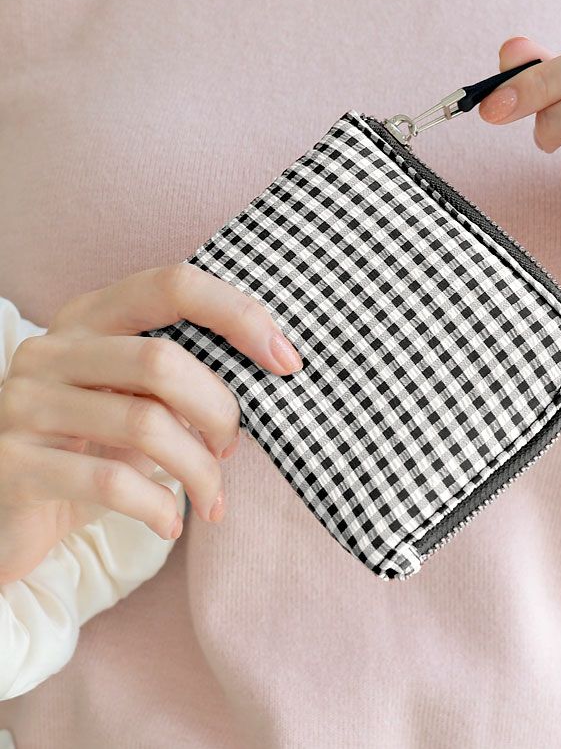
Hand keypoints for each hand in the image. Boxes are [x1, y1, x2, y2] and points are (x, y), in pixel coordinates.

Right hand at [0, 264, 302, 583]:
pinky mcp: (12, 463)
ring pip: (144, 425)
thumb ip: (184, 381)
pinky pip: (111, 482)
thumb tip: (274, 371)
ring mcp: (23, 404)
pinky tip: (173, 521)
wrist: (5, 512)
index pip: (171, 285)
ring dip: (199, 469)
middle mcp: (50, 350)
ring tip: (212, 495)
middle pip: (162, 360)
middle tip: (233, 447)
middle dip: (219, 410)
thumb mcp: (136, 403)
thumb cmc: (91, 450)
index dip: (238, 315)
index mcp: (88, 317)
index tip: (287, 360)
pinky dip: (160, 506)